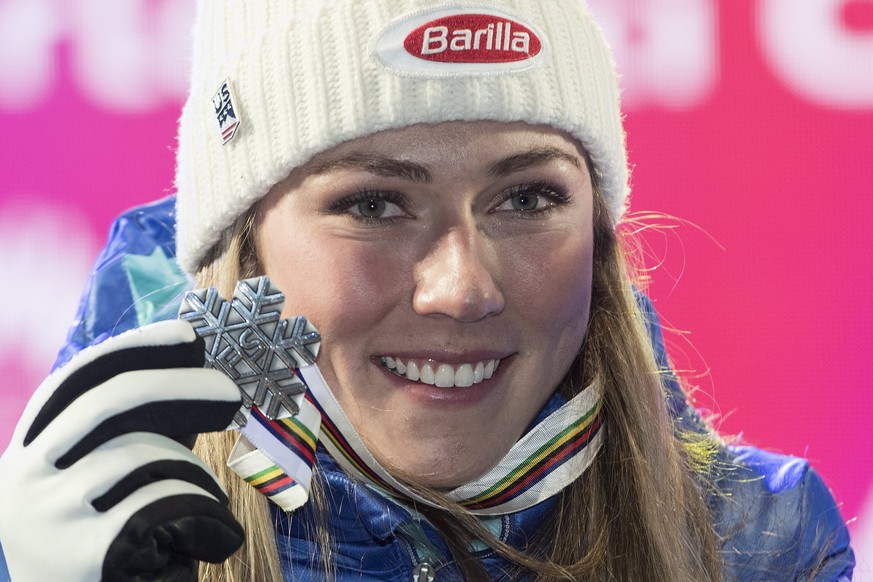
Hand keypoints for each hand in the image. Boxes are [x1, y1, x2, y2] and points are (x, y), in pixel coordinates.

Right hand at [0, 320, 243, 580]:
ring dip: (194, 472)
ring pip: (143, 453)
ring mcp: (46, 517)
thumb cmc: (113, 546)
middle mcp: (22, 479)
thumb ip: (132, 434)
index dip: (132, 348)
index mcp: (27, 454)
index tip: (188, 333)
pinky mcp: (83, 552)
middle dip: (182, 387)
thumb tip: (196, 374)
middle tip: (234, 391)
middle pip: (108, 402)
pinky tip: (207, 537)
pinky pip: (163, 500)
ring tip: (207, 499)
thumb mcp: (107, 484)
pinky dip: (200, 511)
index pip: (73, 380)